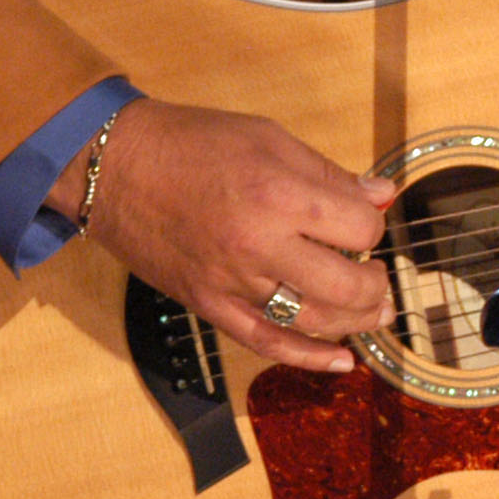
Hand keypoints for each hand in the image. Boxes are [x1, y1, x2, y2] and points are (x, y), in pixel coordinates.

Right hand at [66, 100, 395, 375]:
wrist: (116, 168)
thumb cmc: (193, 142)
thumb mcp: (269, 137)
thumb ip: (328, 173)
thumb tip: (382, 195)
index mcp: (279, 194)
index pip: (359, 227)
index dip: (373, 223)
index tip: (363, 217)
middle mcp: (259, 246)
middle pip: (346, 286)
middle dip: (376, 286)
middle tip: (381, 278)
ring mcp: (232, 283)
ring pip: (313, 322)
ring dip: (355, 322)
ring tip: (374, 314)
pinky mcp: (209, 306)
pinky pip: (266, 344)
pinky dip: (308, 358)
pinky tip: (341, 361)